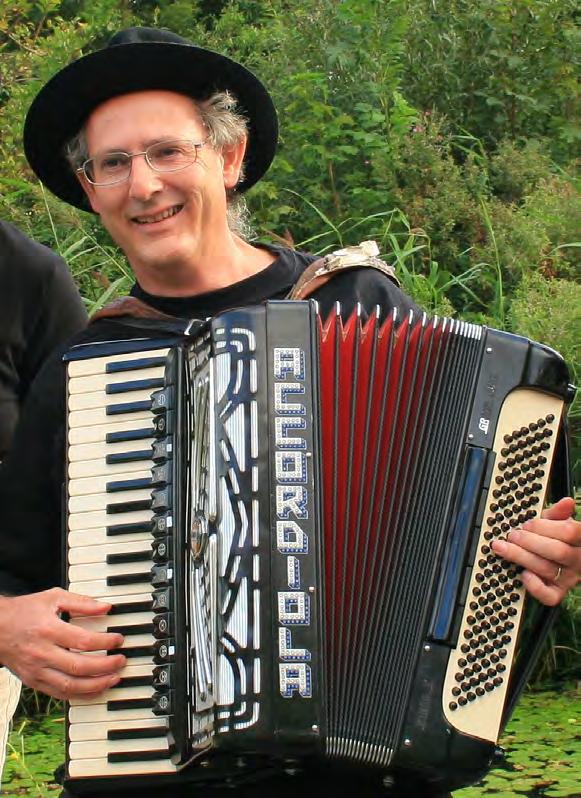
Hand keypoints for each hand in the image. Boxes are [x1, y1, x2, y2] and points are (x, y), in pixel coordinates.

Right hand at [0, 588, 125, 698]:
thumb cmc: (24, 611)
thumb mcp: (53, 598)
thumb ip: (81, 603)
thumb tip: (106, 607)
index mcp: (49, 630)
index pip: (83, 641)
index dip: (105, 642)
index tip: (119, 640)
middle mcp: (42, 653)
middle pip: (79, 666)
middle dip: (105, 666)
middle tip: (121, 661)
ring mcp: (37, 671)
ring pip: (70, 686)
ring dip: (96, 685)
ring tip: (114, 679)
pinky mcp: (34, 682)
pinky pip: (59, 694)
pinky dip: (80, 695)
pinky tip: (95, 689)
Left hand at [491, 496, 579, 605]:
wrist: (560, 561)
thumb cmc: (555, 538)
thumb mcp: (556, 523)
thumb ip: (557, 514)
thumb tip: (566, 501)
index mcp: (580, 540)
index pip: (570, 532)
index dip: (545, 527)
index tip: (527, 524)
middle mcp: (577, 560)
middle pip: (558, 551)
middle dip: (531, 542)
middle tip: (513, 535)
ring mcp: (569, 578)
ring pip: (548, 569)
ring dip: (522, 557)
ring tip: (504, 548)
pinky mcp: (557, 592)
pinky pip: (549, 596)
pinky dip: (534, 586)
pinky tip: (523, 574)